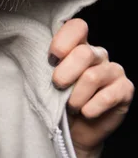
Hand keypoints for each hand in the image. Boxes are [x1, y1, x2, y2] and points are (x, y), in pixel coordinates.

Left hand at [50, 19, 133, 156]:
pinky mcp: (125, 89)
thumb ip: (45, 66)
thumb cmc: (56, 101)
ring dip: (76, 97)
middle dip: (64, 74)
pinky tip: (86, 113)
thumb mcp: (46, 81)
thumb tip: (33, 59)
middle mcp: (97, 55)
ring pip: (92, 77)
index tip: (52, 58)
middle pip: (84, 53)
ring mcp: (113, 71)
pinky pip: (108, 96)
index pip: (77, 27)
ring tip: (71, 106)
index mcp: (77, 46)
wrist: (73, 130)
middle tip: (57, 87)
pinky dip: (91, 108)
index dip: (64, 40)